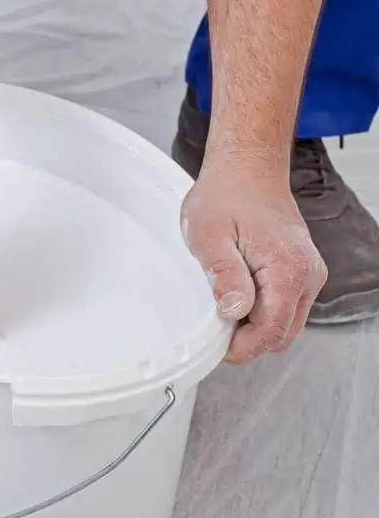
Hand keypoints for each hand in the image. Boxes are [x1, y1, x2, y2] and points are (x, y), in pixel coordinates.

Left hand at [181, 149, 327, 362]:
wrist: (246, 170)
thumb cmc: (225, 197)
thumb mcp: (208, 235)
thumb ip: (223, 274)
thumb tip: (234, 310)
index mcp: (288, 270)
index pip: (270, 332)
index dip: (241, 347)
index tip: (213, 345)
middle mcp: (308, 276)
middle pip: (280, 334)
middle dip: (247, 339)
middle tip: (212, 323)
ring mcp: (308, 275)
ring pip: (284, 325)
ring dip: (253, 326)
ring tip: (222, 300)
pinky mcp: (302, 273)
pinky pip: (284, 308)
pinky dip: (261, 311)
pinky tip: (237, 292)